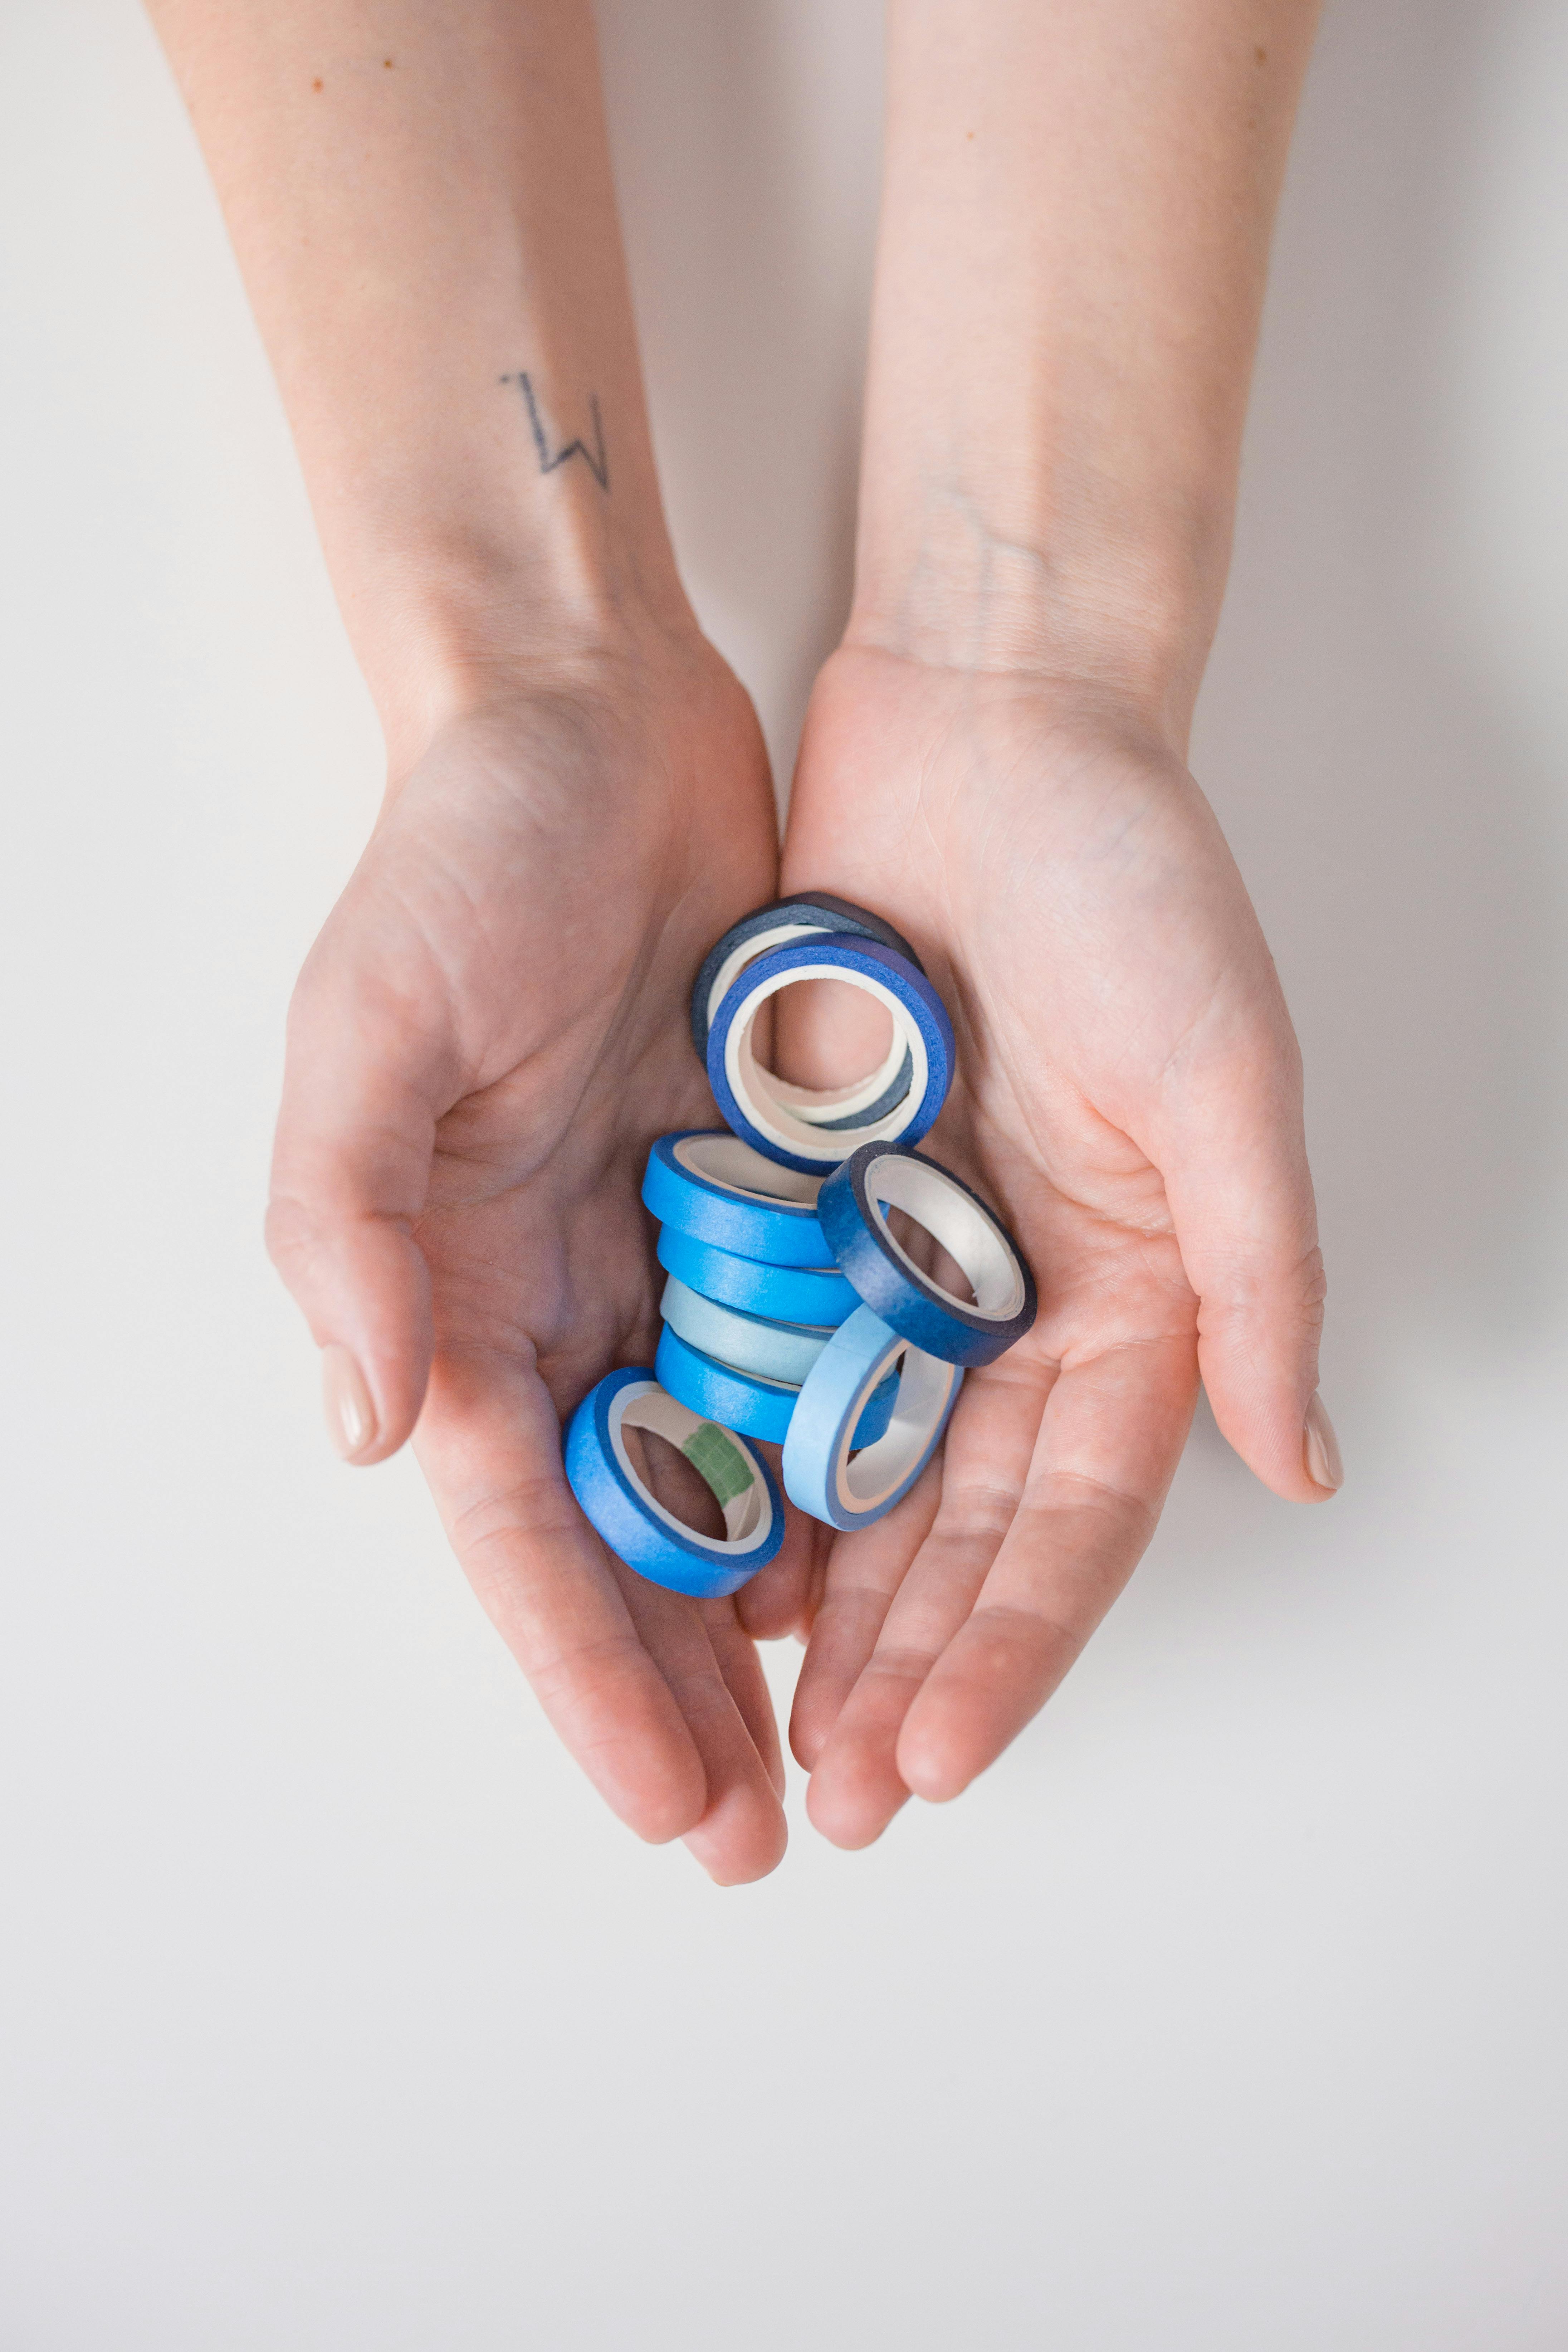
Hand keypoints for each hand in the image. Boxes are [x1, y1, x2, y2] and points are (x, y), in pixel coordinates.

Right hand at [265, 624, 800, 1882]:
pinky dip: (833, 1468)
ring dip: (769, 1616)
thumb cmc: (461, 858)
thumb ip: (346, 1223)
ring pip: (723, 1477)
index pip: (523, 1523)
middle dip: (684, 1690)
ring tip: (840, 1749)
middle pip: (626, 1532)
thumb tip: (368, 1422)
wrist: (587, 724)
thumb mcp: (368, 1023)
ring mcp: (664, 1249)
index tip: (670, 1794)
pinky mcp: (756, 1192)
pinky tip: (883, 1566)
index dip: (588, 1668)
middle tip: (764, 1832)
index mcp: (457, 1281)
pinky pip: (800, 1361)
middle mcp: (559, 1290)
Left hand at [774, 642, 1335, 1846]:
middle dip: (908, 1660)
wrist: (988, 727)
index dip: (1014, 1641)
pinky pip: (778, 1355)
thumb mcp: (1226, 1077)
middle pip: (961, 1522)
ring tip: (768, 1725)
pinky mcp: (816, 1198)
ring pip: (863, 1469)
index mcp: (1138, 1288)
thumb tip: (1303, 1457)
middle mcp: (1025, 1296)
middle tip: (841, 1789)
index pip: (1074, 1513)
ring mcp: (913, 1258)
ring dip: (824, 1597)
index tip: (939, 1753)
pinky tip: (705, 1554)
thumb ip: (1262, 1277)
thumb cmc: (1132, 882)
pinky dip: (749, 1456)